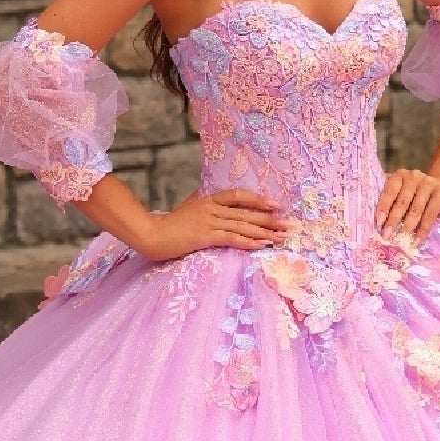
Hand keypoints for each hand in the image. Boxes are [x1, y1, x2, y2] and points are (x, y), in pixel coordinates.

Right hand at [136, 190, 287, 262]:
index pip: (238, 196)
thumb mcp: (188, 210)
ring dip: (264, 232)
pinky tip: (262, 245)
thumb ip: (203, 206)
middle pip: (246, 212)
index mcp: (208, 200)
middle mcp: (211, 208)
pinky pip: (232, 238)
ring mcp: (209, 221)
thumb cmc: (168, 226)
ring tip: (281, 237)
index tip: (276, 205)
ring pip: (243, 225)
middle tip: (289, 224)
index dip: (258, 200)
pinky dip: (249, 241)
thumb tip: (216, 204)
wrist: (151, 234)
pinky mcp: (205, 236)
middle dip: (269, 219)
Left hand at [375, 170, 439, 243]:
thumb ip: (391, 201)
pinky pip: (430, 214)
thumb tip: (377, 222)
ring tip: (402, 239)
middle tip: (387, 235)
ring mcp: (429, 183)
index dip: (384, 207)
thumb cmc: (416, 195)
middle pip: (402, 201)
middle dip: (394, 220)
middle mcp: (414, 176)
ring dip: (408, 226)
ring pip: (416, 209)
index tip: (379, 222)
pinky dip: (423, 230)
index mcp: (400, 175)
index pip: (390, 191)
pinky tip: (417, 240)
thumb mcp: (402, 193)